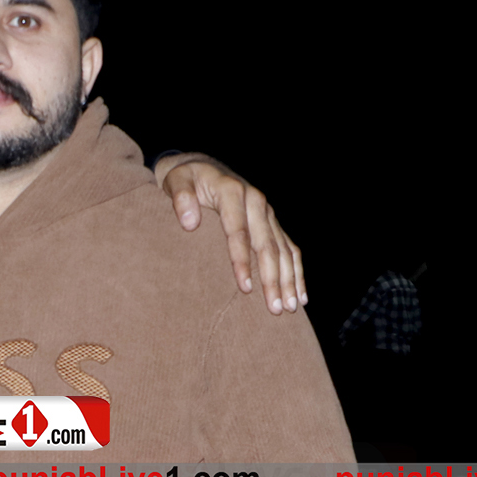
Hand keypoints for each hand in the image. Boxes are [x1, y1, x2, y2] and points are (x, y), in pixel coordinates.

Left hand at [155, 154, 306, 313]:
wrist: (202, 168)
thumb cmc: (185, 179)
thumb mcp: (176, 181)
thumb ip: (180, 198)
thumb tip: (189, 223)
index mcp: (233, 192)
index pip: (238, 232)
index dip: (242, 261)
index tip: (245, 287)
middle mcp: (256, 201)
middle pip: (267, 244)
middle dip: (272, 278)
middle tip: (274, 308)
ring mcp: (267, 212)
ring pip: (284, 249)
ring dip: (289, 280)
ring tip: (290, 308)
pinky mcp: (272, 222)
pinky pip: (289, 248)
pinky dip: (296, 271)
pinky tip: (300, 294)